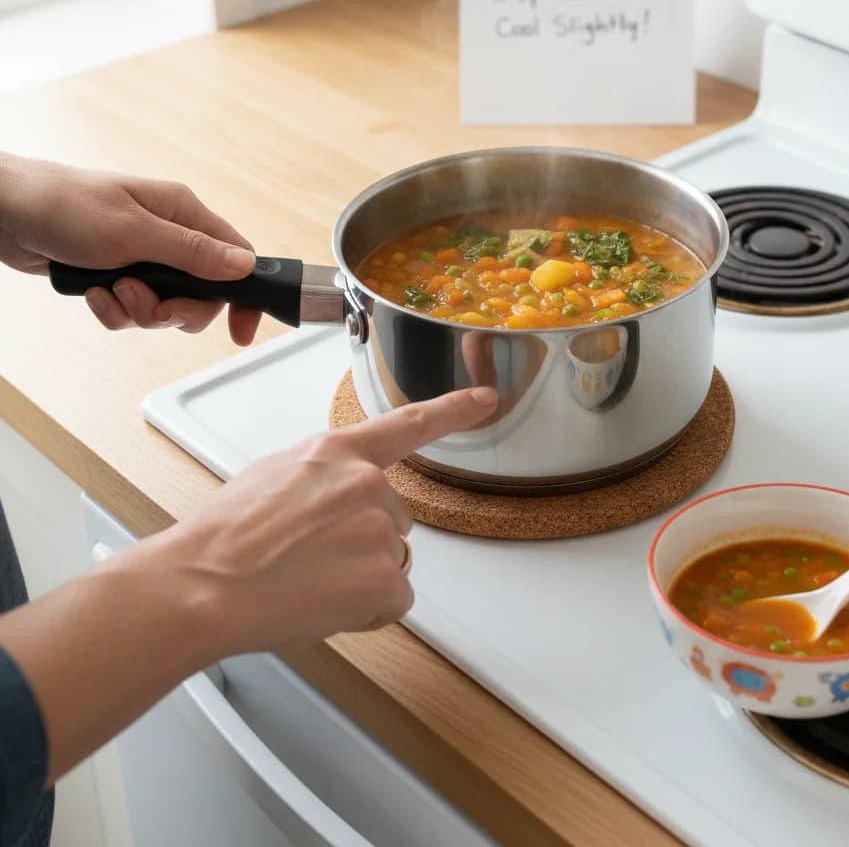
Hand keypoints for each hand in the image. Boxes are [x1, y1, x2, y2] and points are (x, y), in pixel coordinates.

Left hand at [0, 151, 260, 344]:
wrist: (1, 212)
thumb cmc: (62, 205)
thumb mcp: (134, 232)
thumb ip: (192, 253)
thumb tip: (245, 266)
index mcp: (183, 213)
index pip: (236, 257)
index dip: (244, 295)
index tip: (241, 330)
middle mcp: (169, 234)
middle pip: (202, 292)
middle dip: (175, 309)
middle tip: (150, 304)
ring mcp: (142, 256)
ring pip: (166, 305)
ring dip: (139, 310)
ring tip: (110, 291)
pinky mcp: (117, 274)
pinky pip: (133, 309)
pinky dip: (114, 310)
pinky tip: (92, 293)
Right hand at [150, 385, 498, 652]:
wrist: (202, 584)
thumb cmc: (224, 536)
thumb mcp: (274, 476)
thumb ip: (323, 476)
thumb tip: (334, 497)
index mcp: (338, 452)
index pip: (408, 425)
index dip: (453, 410)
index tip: (486, 398)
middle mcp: (367, 484)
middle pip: (395, 518)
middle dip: (363, 540)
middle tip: (310, 557)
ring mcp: (379, 530)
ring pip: (391, 561)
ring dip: (362, 577)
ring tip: (307, 580)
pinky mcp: (384, 579)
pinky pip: (394, 600)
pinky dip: (366, 611)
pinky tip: (324, 603)